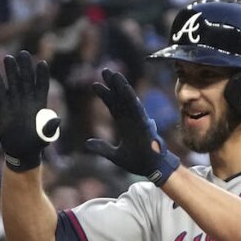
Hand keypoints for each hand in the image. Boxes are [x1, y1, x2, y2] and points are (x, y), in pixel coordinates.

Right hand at [0, 50, 60, 171]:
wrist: (21, 151)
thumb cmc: (36, 145)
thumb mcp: (45, 137)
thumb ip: (50, 128)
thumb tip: (58, 120)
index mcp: (39, 105)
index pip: (41, 86)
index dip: (42, 75)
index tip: (42, 63)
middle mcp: (27, 101)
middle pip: (26, 80)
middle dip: (25, 67)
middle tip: (23, 53)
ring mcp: (15, 103)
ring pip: (13, 83)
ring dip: (11, 70)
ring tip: (8, 57)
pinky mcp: (4, 107)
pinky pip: (0, 92)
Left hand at [85, 68, 180, 185]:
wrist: (152, 170)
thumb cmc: (137, 161)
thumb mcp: (115, 155)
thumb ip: (102, 148)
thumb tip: (87, 143)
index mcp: (124, 124)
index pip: (113, 105)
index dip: (105, 95)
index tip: (95, 84)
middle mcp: (131, 119)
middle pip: (120, 98)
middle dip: (113, 84)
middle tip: (104, 70)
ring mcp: (138, 121)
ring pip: (129, 100)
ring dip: (122, 87)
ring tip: (115, 74)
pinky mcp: (144, 125)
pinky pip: (137, 110)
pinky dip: (132, 99)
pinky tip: (126, 89)